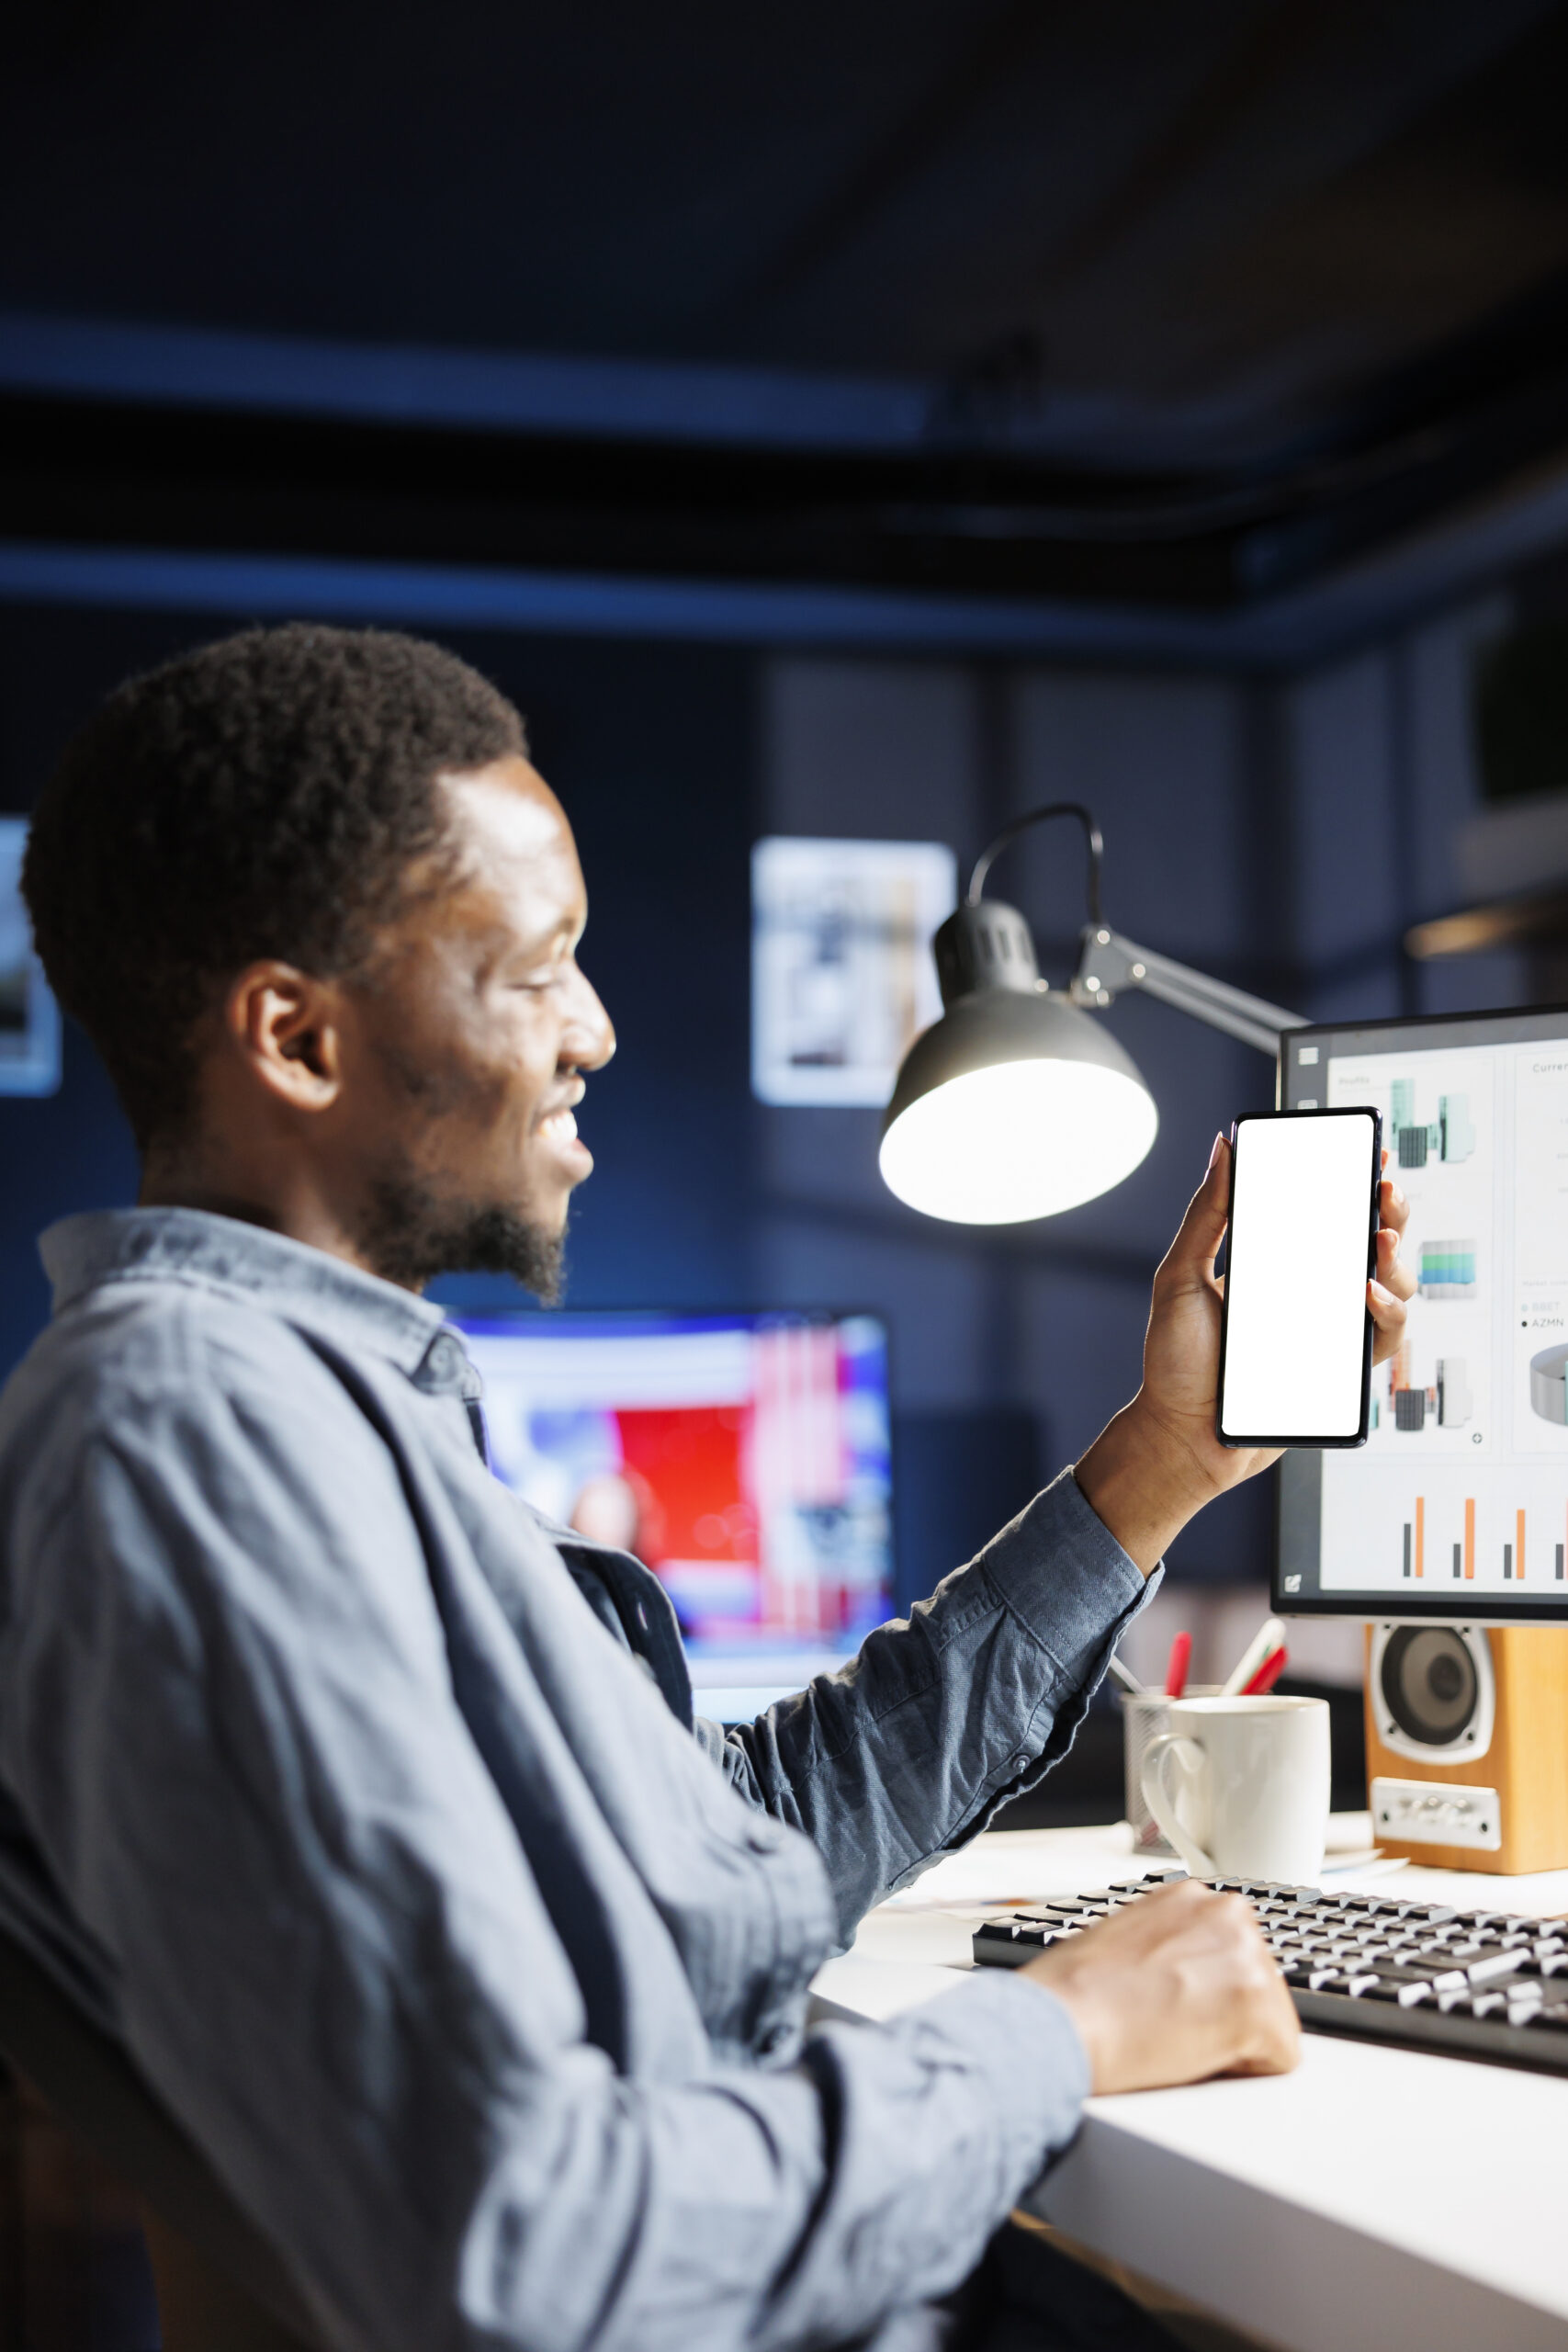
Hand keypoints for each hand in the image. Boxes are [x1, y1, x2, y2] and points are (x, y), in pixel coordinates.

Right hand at [1021, 1877, 1299, 2092]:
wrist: (1061, 2020)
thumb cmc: (1071, 1994)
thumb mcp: (1123, 1941)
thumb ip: (1167, 1945)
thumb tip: (1185, 1977)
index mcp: (1189, 1897)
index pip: (1231, 1954)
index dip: (1204, 1991)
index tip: (1176, 2005)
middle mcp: (1226, 1913)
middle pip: (1257, 1985)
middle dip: (1224, 2013)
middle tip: (1170, 2026)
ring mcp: (1248, 1956)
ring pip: (1271, 2021)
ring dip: (1232, 2041)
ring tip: (1174, 2039)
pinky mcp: (1260, 2005)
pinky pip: (1280, 2058)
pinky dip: (1243, 2071)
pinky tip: (1192, 2057)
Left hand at [1076, 1134, 1414, 1572]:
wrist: (1182, 1435)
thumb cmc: (1175, 1361)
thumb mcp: (1179, 1275)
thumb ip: (1205, 1213)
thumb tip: (1222, 1148)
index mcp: (1274, 1263)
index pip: (1324, 1213)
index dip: (1352, 1181)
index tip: (1367, 1153)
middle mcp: (1308, 1293)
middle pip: (1369, 1243)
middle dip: (1389, 1210)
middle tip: (1383, 1193)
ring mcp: (1328, 1330)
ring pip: (1392, 1285)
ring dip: (1396, 1258)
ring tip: (1379, 1241)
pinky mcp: (1341, 1368)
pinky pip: (1383, 1337)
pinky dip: (1387, 1311)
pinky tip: (1367, 1293)